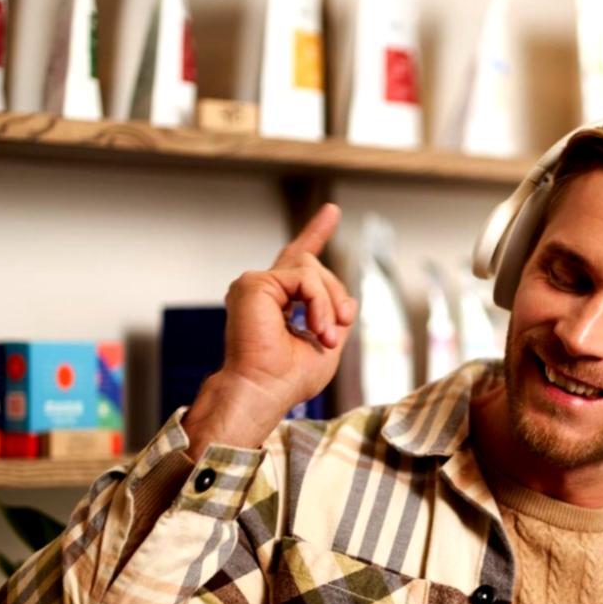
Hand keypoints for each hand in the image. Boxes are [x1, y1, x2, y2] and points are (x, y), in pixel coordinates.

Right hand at [183, 204, 357, 456]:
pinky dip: (319, 303)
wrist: (264, 391)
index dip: (316, 234)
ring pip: (310, 269)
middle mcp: (263, 290)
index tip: (331, 212)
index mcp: (277, 303)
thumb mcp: (326, 344)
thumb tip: (348, 300)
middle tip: (341, 326)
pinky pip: (304, 278)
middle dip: (335, 295)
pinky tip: (315, 326)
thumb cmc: (289, 378)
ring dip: (329, 303)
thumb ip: (336, 317)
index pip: (298, 261)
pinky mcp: (253, 283)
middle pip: (312, 265)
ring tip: (326, 334)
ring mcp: (256, 284)